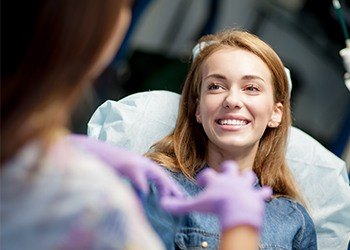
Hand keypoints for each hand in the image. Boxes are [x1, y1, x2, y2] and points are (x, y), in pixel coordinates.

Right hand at [66, 134, 183, 197]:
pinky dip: (142, 184)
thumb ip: (135, 186)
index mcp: (142, 166)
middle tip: (182, 199)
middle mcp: (141, 163)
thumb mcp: (124, 177)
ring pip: (154, 174)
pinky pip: (137, 176)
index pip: (160, 176)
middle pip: (162, 175)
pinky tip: (146, 192)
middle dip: (172, 187)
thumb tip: (143, 197)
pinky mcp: (126, 164)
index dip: (169, 186)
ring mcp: (134, 162)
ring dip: (163, 185)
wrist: (91, 151)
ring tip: (169, 198)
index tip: (179, 197)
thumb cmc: (106, 165)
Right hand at [161, 161, 271, 230]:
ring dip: (246, 179)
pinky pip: (262, 192)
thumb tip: (162, 203)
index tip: (201, 184)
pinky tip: (265, 193)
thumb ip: (178, 206)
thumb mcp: (195, 205)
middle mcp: (231, 179)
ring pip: (248, 176)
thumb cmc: (215, 206)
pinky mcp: (256, 195)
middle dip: (228, 169)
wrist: (237, 209)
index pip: (207, 174)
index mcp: (216, 180)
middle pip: (230, 167)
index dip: (203, 178)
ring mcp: (245, 186)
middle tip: (224, 177)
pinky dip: (263, 193)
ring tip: (243, 184)